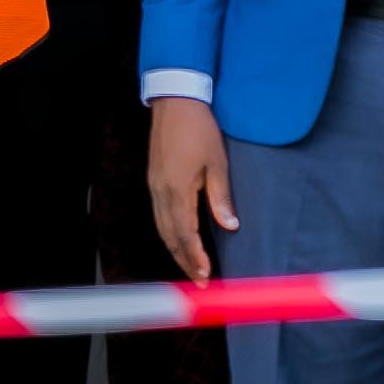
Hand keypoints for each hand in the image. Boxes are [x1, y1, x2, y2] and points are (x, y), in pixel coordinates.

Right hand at [148, 97, 237, 281]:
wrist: (176, 102)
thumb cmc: (199, 129)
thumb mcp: (217, 162)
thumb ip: (221, 197)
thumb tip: (230, 226)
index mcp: (178, 190)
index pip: (185, 235)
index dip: (195, 258)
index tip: (205, 275)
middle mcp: (161, 193)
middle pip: (170, 238)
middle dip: (184, 261)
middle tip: (199, 282)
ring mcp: (154, 187)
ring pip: (162, 229)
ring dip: (176, 250)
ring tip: (190, 268)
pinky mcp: (153, 181)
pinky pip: (159, 216)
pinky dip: (169, 234)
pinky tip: (179, 240)